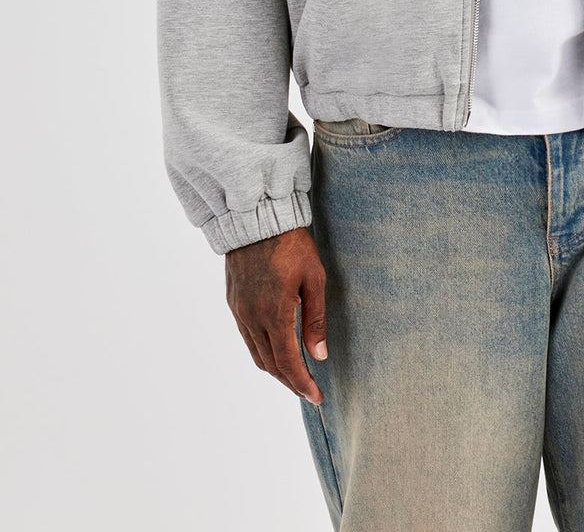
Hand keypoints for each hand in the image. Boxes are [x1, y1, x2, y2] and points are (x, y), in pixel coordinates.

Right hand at [225, 226, 327, 404]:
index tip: (316, 397)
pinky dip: (263, 351)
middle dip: (290, 382)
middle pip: (271, 364)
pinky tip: (277, 349)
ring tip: (295, 375)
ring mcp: (240, 311)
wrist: (256, 218)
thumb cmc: (292, 245)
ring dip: (276, 369)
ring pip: (257, 354)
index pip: (288, 362)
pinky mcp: (234, 303)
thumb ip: (315, 319)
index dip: (302, 384)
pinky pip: (247, 338)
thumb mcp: (314, 278)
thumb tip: (318, 355)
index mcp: (275, 313)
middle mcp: (252, 317)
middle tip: (309, 390)